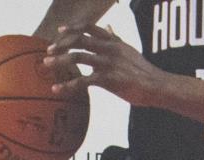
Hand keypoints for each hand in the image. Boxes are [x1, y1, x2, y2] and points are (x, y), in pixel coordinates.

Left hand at [44, 23, 166, 106]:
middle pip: (79, 39)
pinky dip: (67, 85)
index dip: (73, 28)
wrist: (156, 86)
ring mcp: (107, 63)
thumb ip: (115, 38)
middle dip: (61, 44)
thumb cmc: (143, 71)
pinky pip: (82, 81)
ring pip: (78, 56)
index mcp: (113, 41)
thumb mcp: (129, 49)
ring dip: (59, 61)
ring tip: (47, 66)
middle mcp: (109, 48)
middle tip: (48, 51)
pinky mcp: (108, 79)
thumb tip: (108, 27)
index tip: (60, 32)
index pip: (89, 28)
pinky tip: (57, 90)